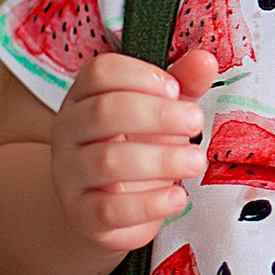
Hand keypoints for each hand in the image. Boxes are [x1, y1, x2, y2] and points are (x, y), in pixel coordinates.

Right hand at [52, 48, 219, 252]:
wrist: (107, 208)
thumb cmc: (137, 147)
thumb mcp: (162, 110)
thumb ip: (183, 84)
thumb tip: (205, 60)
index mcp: (84, 96)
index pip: (100, 72)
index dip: (141, 75)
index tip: (176, 89)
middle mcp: (68, 131)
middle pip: (103, 112)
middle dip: (158, 115)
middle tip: (196, 122)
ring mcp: (69, 174)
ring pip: (107, 161)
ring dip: (161, 160)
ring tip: (196, 161)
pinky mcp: (81, 214)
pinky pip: (110, 208)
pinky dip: (149, 203)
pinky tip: (178, 198)